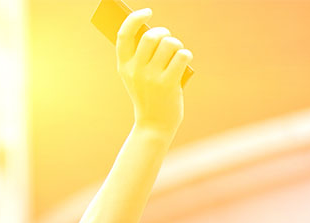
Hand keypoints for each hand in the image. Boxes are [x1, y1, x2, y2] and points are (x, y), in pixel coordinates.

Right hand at [115, 8, 191, 134]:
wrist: (154, 124)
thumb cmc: (148, 95)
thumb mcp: (137, 77)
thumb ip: (141, 56)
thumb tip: (155, 31)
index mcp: (124, 66)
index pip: (124, 35)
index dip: (134, 19)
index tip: (147, 12)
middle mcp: (135, 71)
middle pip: (151, 36)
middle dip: (164, 33)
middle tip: (167, 38)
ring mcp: (151, 77)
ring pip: (170, 44)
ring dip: (177, 45)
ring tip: (177, 53)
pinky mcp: (168, 83)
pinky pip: (182, 55)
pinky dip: (186, 55)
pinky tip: (184, 62)